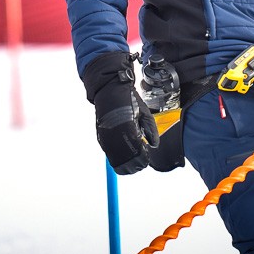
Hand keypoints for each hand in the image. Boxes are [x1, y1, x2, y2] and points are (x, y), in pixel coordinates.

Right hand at [82, 52, 159, 174]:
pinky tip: (123, 148)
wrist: (110, 90)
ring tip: (132, 153)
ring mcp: (106, 137)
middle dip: (135, 162)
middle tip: (141, 156)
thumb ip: (151, 130)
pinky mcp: (100, 137)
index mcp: (129, 130)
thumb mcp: (145, 113)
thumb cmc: (129, 100)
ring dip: (125, 160)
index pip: (137, 155)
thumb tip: (154, 146)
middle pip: (126, 162)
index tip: (146, 153)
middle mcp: (116, 136)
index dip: (143, 158)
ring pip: (116, 160)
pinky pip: (109, 152)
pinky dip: (117, 154)